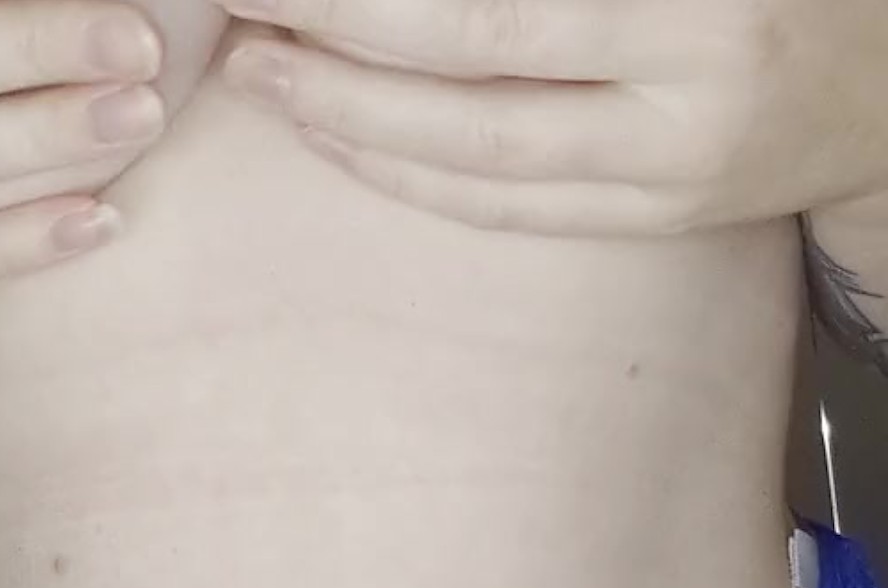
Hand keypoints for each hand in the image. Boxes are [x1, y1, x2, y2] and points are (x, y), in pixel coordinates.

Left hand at [213, 0, 887, 236]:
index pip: (483, 3)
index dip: (358, 0)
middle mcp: (691, 88)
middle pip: (468, 80)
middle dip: (333, 55)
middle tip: (239, 23)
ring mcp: (678, 171)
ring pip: (478, 163)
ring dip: (353, 125)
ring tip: (265, 81)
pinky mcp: (663, 220)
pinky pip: (514, 211)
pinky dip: (417, 180)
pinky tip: (345, 146)